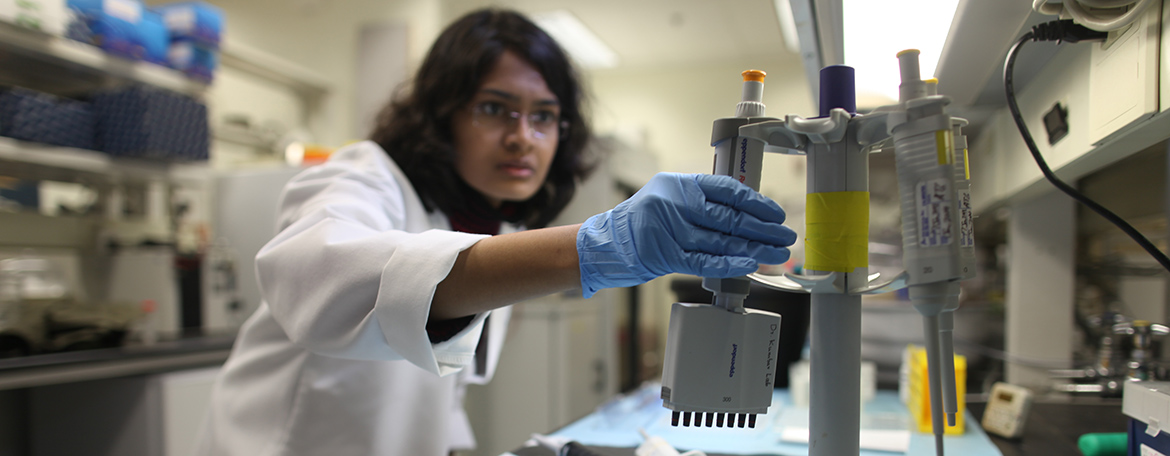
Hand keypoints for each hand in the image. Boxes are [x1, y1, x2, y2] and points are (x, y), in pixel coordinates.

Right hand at [577, 173, 796, 296]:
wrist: (603, 244)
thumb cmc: (640, 222)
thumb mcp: (668, 197)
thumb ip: (701, 201)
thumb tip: (746, 213)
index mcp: (679, 183)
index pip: (727, 190)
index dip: (756, 203)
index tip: (776, 214)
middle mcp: (675, 203)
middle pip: (729, 217)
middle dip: (763, 229)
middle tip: (785, 236)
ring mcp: (669, 229)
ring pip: (722, 241)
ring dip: (754, 249)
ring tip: (776, 254)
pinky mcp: (664, 256)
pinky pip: (705, 261)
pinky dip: (730, 264)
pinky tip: (750, 264)